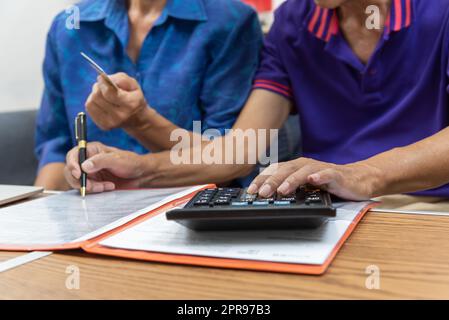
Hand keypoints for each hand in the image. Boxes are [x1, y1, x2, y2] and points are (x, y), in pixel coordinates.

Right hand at [64, 142, 147, 193]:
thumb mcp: (117, 160)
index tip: (79, 174)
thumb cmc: (131, 163)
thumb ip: (100, 161)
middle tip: (92, 186)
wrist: (141, 175)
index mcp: (92, 150)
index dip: (72, 164)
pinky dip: (96, 190)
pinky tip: (109, 187)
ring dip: (91, 186)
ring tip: (107, 186)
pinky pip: (87, 188)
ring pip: (78, 182)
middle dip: (80, 180)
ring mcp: (90, 172)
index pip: (73, 155)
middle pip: (71, 171)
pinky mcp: (94, 182)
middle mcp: (88, 160)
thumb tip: (84, 166)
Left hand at [85, 72, 153, 130]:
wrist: (137, 118)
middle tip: (103, 86)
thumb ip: (119, 79)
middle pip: (97, 96)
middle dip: (98, 87)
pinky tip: (101, 103)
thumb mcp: (133, 84)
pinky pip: (89, 108)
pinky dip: (93, 102)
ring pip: (91, 102)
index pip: (109, 93)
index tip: (101, 78)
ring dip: (94, 95)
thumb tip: (102, 79)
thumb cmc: (133, 97)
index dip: (102, 83)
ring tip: (103, 95)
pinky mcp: (103, 126)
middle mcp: (120, 116)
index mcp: (130, 104)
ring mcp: (111, 123)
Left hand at [247, 158, 382, 200]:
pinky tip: (314, 180)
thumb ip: (289, 188)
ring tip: (281, 190)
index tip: (250, 191)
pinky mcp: (336, 174)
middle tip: (261, 193)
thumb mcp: (305, 186)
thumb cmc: (329, 183)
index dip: (262, 180)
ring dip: (291, 180)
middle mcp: (306, 165)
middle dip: (271, 181)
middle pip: (285, 170)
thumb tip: (266, 198)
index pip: (275, 171)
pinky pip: (327, 174)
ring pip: (303, 172)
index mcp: (296, 168)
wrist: (359, 179)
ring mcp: (321, 169)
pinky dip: (320, 176)